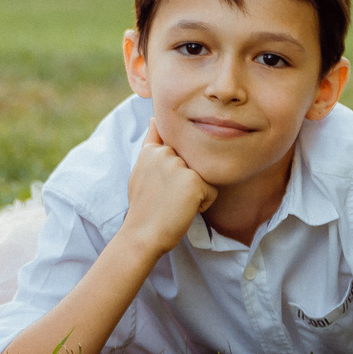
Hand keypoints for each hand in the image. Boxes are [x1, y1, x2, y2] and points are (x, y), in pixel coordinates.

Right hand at [122, 124, 216, 255]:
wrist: (142, 235)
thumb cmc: (143, 207)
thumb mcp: (141, 170)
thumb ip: (151, 144)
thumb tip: (154, 118)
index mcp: (152, 150)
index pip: (177, 149)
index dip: (176, 171)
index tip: (165, 184)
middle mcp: (165, 153)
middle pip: (194, 164)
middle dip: (187, 181)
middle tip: (167, 198)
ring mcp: (180, 166)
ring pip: (204, 177)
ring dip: (195, 193)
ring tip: (175, 204)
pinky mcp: (194, 181)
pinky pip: (212, 192)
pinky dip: (203, 205)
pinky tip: (184, 210)